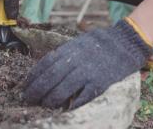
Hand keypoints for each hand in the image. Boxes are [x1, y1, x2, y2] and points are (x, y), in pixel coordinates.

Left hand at [23, 20, 151, 108]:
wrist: (127, 41)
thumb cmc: (103, 42)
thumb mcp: (81, 41)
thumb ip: (66, 52)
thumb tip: (49, 65)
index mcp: (70, 49)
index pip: (45, 64)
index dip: (33, 77)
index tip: (25, 86)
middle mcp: (76, 60)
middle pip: (50, 79)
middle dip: (36, 91)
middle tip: (29, 100)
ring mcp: (88, 72)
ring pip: (62, 90)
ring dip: (51, 100)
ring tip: (45, 106)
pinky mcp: (100, 82)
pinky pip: (83, 97)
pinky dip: (73, 105)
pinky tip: (66, 110)